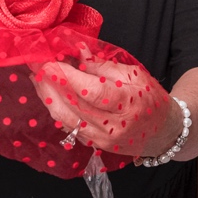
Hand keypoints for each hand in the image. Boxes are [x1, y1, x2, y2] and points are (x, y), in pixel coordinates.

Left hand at [32, 55, 179, 156]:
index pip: (91, 92)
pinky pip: (68, 125)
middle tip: (35, 64)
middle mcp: (113, 126)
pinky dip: (55, 108)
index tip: (49, 62)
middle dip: (50, 84)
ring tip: (37, 77)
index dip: (67, 77)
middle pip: (72, 106)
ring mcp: (102, 139)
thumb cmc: (151, 98)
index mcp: (128, 105)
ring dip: (47, 96)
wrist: (163, 132)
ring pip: (65, 118)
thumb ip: (104, 66)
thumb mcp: (134, 75)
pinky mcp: (94, 145)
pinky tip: (48, 94)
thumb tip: (77, 53)